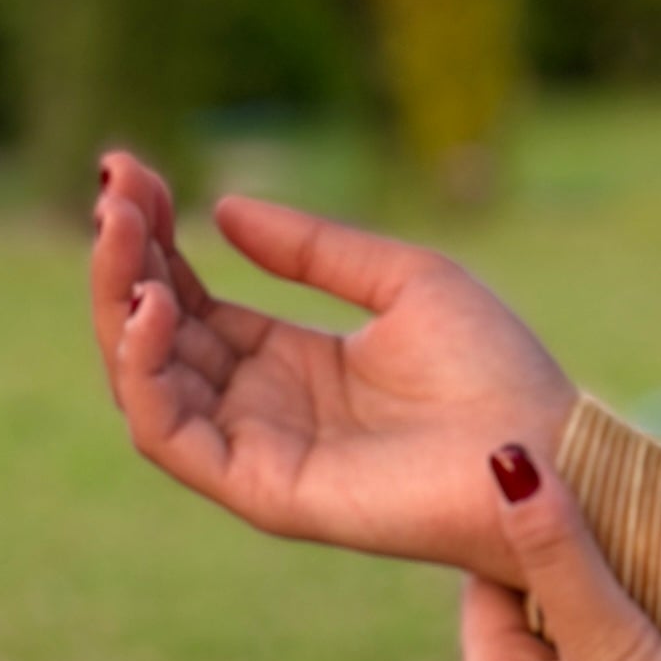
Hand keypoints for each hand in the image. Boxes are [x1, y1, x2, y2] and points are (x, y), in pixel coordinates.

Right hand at [92, 153, 575, 584]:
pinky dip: (146, 374)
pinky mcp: (265, 490)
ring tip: (122, 233)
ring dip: (122, 305)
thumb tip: (224, 209)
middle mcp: (263, 407)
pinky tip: (155, 308)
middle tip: (112, 190)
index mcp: (292, 361)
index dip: (154, 237)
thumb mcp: (404, 280)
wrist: (548, 447)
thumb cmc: (496, 372)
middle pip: (157, 334)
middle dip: (126, 259)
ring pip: (147, 382)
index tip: (128, 170)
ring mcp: (258, 451)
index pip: (191, 299)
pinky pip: (174, 438)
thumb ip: (314, 249)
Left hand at [462, 445, 660, 660]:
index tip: (573, 466)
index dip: (527, 520)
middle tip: (642, 490)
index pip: (492, 577)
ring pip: (620, 632)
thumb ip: (561, 551)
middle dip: (602, 552)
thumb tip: (503, 456)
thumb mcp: (601, 643)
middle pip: (559, 600)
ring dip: (653, 594)